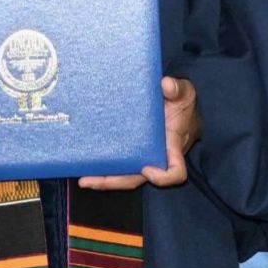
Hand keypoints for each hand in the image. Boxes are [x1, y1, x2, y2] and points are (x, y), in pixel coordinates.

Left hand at [79, 76, 199, 190]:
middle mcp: (156, 157)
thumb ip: (178, 89)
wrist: (177, 106)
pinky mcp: (131, 150)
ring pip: (124, 175)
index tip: (147, 169)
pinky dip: (104, 166)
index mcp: (172, 147)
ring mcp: (142, 156)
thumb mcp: (184, 93)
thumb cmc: (182, 103)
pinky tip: (86, 163)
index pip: (175, 172)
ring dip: (104, 179)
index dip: (162, 177)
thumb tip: (166, 85)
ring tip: (83, 178)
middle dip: (115, 182)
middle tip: (91, 180)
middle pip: (137, 178)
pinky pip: (119, 163)